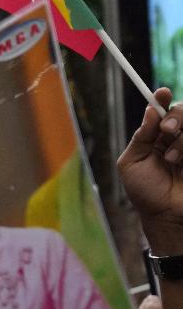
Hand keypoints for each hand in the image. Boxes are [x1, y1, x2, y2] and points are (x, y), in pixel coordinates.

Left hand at [117, 89, 182, 251]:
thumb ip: (140, 137)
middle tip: (167, 130)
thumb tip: (149, 110)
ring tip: (171, 160)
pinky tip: (180, 164)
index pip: (163, 110)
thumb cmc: (145, 192)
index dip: (163, 99)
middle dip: (176, 116)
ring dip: (181, 141)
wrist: (165, 216)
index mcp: (156, 137)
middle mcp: (176, 138)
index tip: (161, 93)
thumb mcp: (131, 163)